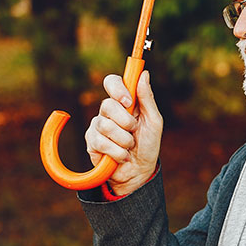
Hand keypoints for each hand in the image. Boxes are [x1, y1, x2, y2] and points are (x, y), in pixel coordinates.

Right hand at [85, 70, 162, 195]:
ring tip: (129, 146)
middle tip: (134, 131)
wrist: (139, 171)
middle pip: (107, 105)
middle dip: (126, 122)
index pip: (112, 82)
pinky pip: (101, 142)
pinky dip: (117, 152)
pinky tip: (122, 155)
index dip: (117, 88)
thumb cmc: (148, 144)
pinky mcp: (91, 142)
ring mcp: (98, 125)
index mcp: (124, 101)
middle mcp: (108, 110)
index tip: (128, 101)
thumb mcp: (153, 121)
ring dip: (124, 140)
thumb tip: (144, 74)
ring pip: (106, 126)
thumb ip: (147, 98)